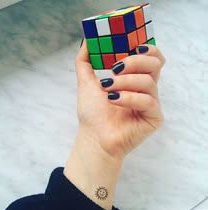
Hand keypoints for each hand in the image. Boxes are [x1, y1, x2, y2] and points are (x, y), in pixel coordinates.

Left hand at [64, 41, 164, 209]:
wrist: (94, 136)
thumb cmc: (93, 112)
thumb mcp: (86, 82)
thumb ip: (85, 61)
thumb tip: (87, 41)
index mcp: (135, 80)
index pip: (152, 58)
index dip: (147, 49)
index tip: (131, 47)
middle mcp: (146, 90)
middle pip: (155, 64)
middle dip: (133, 62)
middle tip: (114, 69)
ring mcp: (151, 104)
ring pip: (148, 82)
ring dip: (124, 82)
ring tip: (107, 90)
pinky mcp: (154, 118)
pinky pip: (148, 101)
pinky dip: (128, 98)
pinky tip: (113, 100)